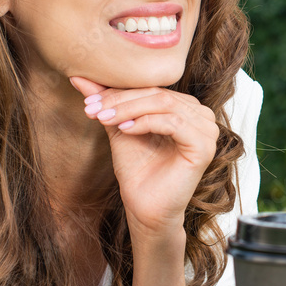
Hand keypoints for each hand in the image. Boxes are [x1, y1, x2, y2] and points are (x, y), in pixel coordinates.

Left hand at [69, 75, 218, 240]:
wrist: (145, 208)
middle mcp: (202, 116)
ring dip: (129, 109)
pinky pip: (174, 123)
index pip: (152, 88)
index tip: (88, 99)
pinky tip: (125, 130)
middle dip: (120, 100)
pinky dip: (146, 122)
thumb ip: (107, 102)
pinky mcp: (204, 147)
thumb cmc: (137, 170)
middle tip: (92, 108)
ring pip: (164, 105)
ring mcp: (207, 131)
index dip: (119, 91)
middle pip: (158, 94)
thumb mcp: (119, 127)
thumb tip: (78, 77)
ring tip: (104, 118)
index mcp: (187, 108)